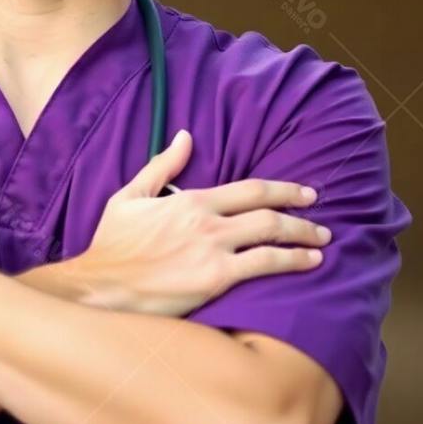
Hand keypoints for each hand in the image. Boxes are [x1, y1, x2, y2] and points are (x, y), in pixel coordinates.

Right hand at [81, 130, 330, 316]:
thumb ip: (162, 166)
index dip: (283, 189)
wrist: (101, 286)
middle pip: (268, 211)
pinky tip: (309, 264)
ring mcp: (214, 250)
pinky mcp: (215, 279)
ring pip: (272, 237)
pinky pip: (263, 266)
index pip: (250, 189)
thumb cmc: (112, 244)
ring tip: (322, 242)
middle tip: (320, 217)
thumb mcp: (130, 197)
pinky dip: (292, 262)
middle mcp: (208, 221)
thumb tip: (185, 137)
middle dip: (300, 213)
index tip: (304, 192)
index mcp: (191, 199)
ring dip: (303, 238)